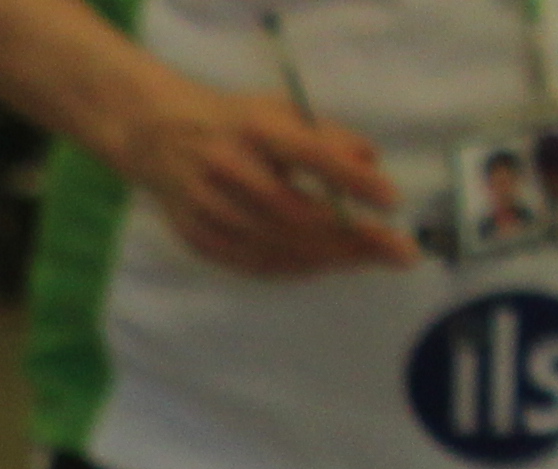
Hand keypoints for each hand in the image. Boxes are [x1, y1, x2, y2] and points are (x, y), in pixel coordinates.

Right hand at [109, 83, 414, 272]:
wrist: (158, 138)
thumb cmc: (234, 122)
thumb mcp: (281, 110)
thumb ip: (326, 135)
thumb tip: (371, 165)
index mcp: (254, 130)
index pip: (311, 156)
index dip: (353, 181)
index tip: (393, 200)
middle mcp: (228, 170)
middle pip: (298, 214)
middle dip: (354, 236)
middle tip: (399, 250)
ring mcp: (208, 210)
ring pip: (278, 245)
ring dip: (332, 257)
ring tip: (373, 260)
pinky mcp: (198, 238)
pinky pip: (254, 263)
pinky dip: (296, 268)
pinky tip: (327, 266)